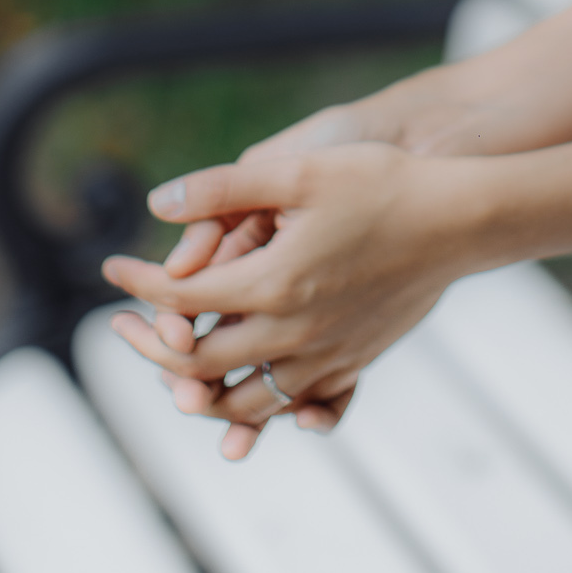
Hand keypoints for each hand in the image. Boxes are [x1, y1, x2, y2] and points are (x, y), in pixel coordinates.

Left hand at [103, 142, 478, 459]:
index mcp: (272, 283)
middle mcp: (292, 332)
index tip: (110, 269)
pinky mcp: (353, 363)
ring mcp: (325, 356)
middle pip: (198, 363)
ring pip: (241, 402)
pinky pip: (290, 403)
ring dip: (197, 390)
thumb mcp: (300, 169)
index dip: (137, 285)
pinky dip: (255, 403)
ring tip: (176, 366)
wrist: (461, 220)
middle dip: (152, 346)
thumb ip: (224, 186)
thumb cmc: (383, 183)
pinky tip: (246, 376)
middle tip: (128, 325)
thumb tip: (157, 202)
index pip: (179, 299)